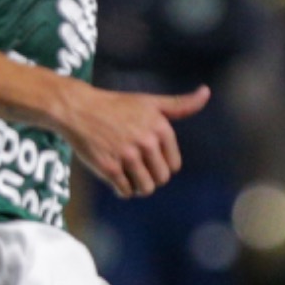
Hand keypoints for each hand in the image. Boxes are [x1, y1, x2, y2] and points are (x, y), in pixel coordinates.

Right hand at [57, 84, 209, 198]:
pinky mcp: (109, 168)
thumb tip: (206, 92)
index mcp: (160, 128)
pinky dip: (121, 189)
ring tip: (126, 173)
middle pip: (161, 179)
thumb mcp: (150, 102)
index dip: (161, 164)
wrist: (79, 109)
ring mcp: (127, 156)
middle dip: (150, 176)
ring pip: (145, 188)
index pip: (174, 165)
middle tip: (135, 165)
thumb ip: (180, 104)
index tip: (147, 156)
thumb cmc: (116, 106)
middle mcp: (146, 141)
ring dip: (136, 186)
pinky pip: (125, 191)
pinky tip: (114, 175)